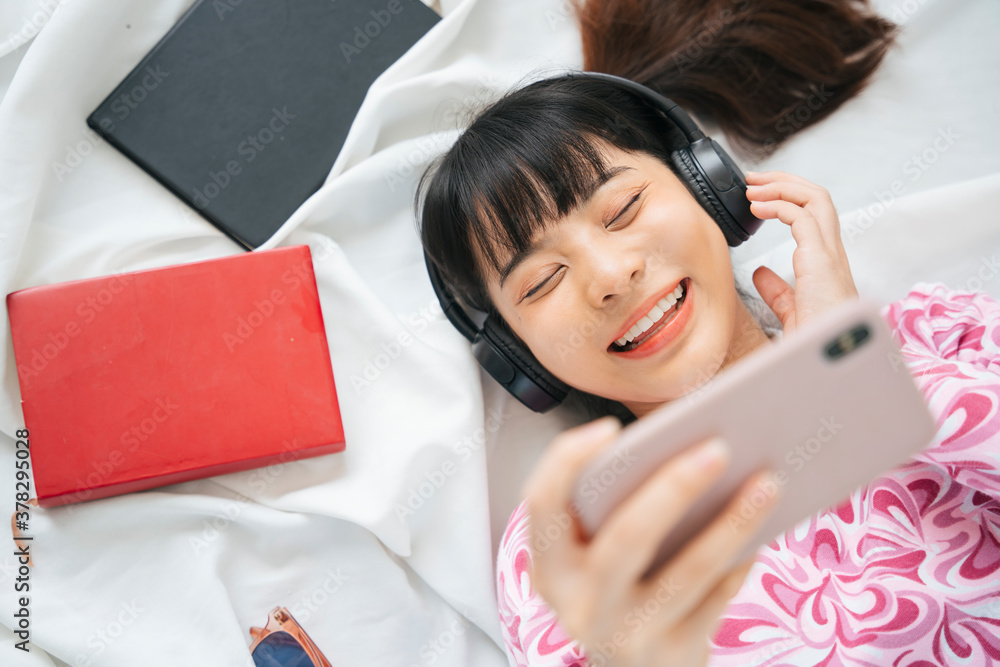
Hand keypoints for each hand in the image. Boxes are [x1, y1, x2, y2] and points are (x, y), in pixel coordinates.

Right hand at [523, 417, 779, 666]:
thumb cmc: (615, 587)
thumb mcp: (589, 555)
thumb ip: (610, 506)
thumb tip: (678, 445)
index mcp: (550, 565)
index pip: (542, 503)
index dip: (568, 461)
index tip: (610, 427)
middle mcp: (580, 604)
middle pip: (628, 536)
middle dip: (676, 487)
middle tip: (718, 448)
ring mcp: (627, 635)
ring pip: (689, 570)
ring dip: (733, 521)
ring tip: (767, 481)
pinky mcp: (674, 656)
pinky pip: (718, 598)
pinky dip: (742, 557)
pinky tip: (766, 526)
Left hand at [745, 171, 858, 332]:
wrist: (831, 364)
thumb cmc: (816, 343)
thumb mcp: (792, 312)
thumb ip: (779, 292)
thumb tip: (760, 274)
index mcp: (826, 263)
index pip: (814, 214)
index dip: (788, 198)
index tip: (758, 197)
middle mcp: (833, 253)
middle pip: (818, 198)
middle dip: (785, 181)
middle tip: (753, 179)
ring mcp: (830, 255)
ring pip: (816, 199)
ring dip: (782, 186)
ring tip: (753, 186)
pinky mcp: (822, 262)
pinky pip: (804, 219)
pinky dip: (780, 205)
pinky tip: (759, 208)